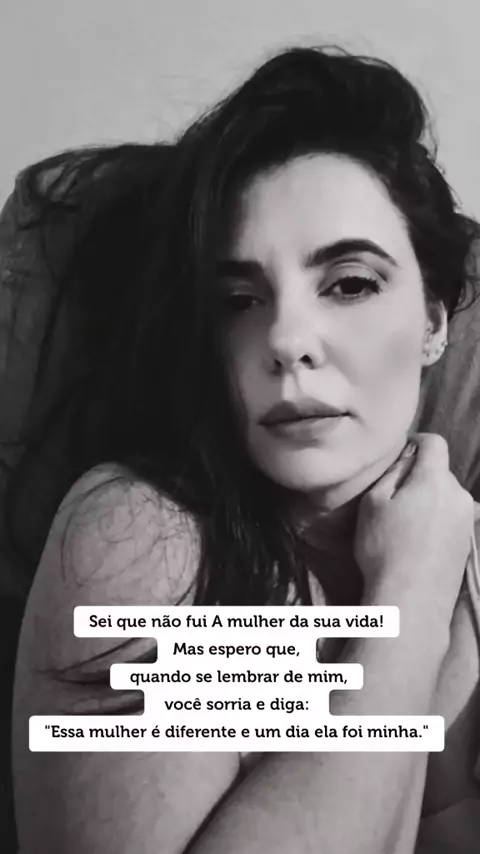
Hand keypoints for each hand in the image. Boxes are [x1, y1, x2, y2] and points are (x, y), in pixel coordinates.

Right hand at [354, 433, 472, 620]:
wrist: (411, 601)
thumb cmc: (384, 547)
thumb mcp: (374, 502)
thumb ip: (393, 472)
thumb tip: (407, 457)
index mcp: (436, 479)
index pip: (434, 443)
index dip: (417, 441)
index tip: (401, 453)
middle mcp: (459, 495)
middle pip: (440, 472)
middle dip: (420, 477)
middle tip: (393, 496)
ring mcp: (467, 521)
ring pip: (446, 497)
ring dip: (429, 501)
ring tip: (405, 523)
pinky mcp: (468, 543)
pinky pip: (451, 519)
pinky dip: (436, 521)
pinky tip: (418, 541)